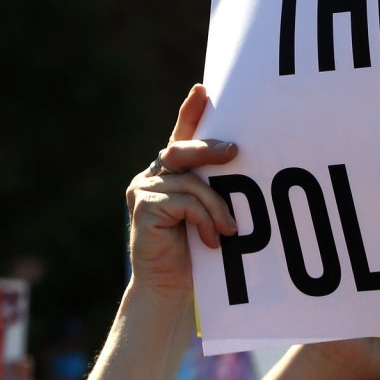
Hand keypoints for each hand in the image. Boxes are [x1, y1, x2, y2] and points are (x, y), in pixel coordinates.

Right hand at [125, 84, 238, 294]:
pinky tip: (210, 240)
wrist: (171, 290)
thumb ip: (211, 187)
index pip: (180, 136)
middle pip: (182, 150)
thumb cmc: (194, 253)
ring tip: (229, 231)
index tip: (203, 89)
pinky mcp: (142, 207)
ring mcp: (142, 189)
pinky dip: (204, 219)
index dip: (190, 111)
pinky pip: (185, 201)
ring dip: (216, 207)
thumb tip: (238, 158)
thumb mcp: (206, 213)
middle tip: (235, 151)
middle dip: (209, 149)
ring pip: (190, 181)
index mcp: (167, 174)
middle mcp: (151, 176)